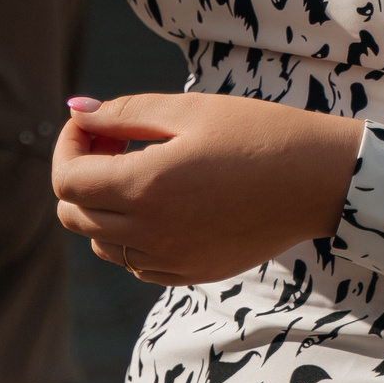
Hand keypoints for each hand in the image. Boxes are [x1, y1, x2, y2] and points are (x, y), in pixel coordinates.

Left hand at [51, 92, 362, 286]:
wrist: (317, 179)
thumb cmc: (256, 132)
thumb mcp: (189, 109)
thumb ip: (124, 112)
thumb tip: (76, 111)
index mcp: (146, 186)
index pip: (66, 180)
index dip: (69, 144)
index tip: (95, 124)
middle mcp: (151, 232)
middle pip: (73, 215)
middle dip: (81, 173)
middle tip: (117, 141)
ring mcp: (171, 259)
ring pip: (101, 243)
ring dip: (103, 206)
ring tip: (142, 170)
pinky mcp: (191, 272)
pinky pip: (136, 262)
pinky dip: (132, 235)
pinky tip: (163, 203)